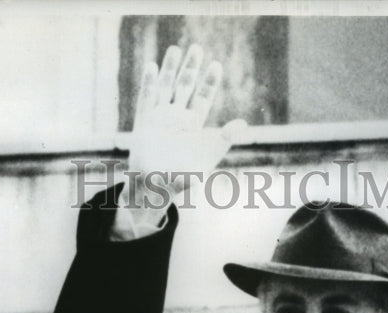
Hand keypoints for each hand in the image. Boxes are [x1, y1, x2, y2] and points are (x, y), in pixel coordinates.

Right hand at [116, 43, 245, 230]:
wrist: (157, 188)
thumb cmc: (183, 178)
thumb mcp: (207, 156)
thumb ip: (224, 138)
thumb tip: (243, 125)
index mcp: (193, 125)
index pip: (203, 98)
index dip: (209, 82)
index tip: (216, 65)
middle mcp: (176, 118)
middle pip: (185, 87)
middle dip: (191, 68)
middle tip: (197, 48)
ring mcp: (159, 118)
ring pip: (166, 87)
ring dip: (171, 69)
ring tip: (176, 49)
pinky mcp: (144, 122)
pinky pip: (147, 98)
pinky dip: (149, 82)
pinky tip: (152, 66)